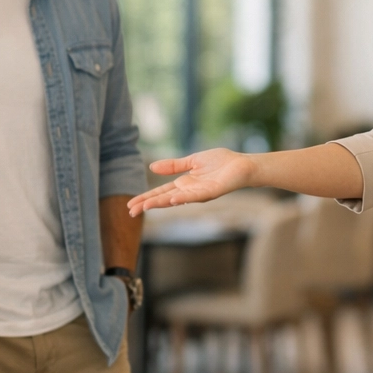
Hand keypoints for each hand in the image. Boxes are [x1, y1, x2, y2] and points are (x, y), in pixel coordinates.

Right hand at [128, 148, 256, 216]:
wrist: (242, 164)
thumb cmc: (221, 162)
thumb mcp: (192, 160)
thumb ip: (173, 165)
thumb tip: (151, 167)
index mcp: (184, 184)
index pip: (160, 192)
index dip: (146, 197)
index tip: (130, 204)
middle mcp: (189, 191)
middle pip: (164, 199)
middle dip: (147, 204)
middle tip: (131, 211)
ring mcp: (199, 193)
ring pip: (176, 199)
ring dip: (161, 203)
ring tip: (145, 206)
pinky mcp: (211, 192)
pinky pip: (195, 196)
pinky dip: (183, 198)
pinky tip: (172, 199)